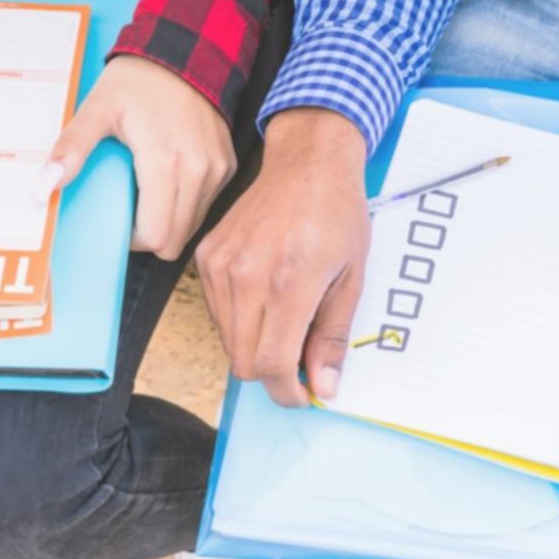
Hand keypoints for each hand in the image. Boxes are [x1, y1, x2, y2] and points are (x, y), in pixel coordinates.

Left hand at [49, 56, 236, 261]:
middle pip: (176, 241)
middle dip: (150, 235)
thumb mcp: (97, 109)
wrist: (184, 53)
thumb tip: (44, 185)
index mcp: (165, 162)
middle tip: (131, 209)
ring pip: (193, 226)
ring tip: (150, 192)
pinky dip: (187, 204)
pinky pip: (207, 204)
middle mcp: (199, 171)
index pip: (156, 236)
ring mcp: (217, 169)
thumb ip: (72, 148)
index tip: (119, 220)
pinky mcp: (227, 165)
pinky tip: (171, 179)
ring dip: (170, 221)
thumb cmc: (138, 80)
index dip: (133, 239)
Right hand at [195, 108, 369, 406]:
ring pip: (228, 340)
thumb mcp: (351, 279)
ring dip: (255, 344)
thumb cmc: (337, 215)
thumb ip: (332, 337)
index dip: (286, 392)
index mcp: (290, 283)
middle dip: (272, 373)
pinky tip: (266, 294)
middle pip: (244, 361)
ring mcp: (221, 266)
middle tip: (301, 360)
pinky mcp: (207, 257)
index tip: (302, 394)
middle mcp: (248, 276)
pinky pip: (218, 311)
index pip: (271, 365)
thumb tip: (323, 387)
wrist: (307, 164)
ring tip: (287, 317)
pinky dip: (241, 318)